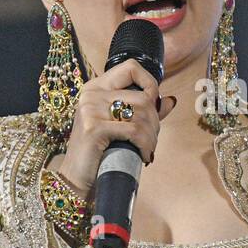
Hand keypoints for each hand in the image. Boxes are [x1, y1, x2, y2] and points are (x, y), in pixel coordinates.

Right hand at [56, 58, 176, 195]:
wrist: (77, 179)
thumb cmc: (100, 152)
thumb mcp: (122, 126)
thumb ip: (144, 112)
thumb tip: (171, 101)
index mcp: (96, 88)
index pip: (131, 68)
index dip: (150, 83)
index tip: (154, 105)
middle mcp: (91, 94)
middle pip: (142, 96)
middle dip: (154, 121)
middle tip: (150, 139)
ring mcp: (91, 109)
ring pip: (141, 113)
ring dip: (152, 136)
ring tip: (147, 149)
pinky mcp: (94, 128)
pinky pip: (135, 131)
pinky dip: (145, 145)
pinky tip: (144, 156)